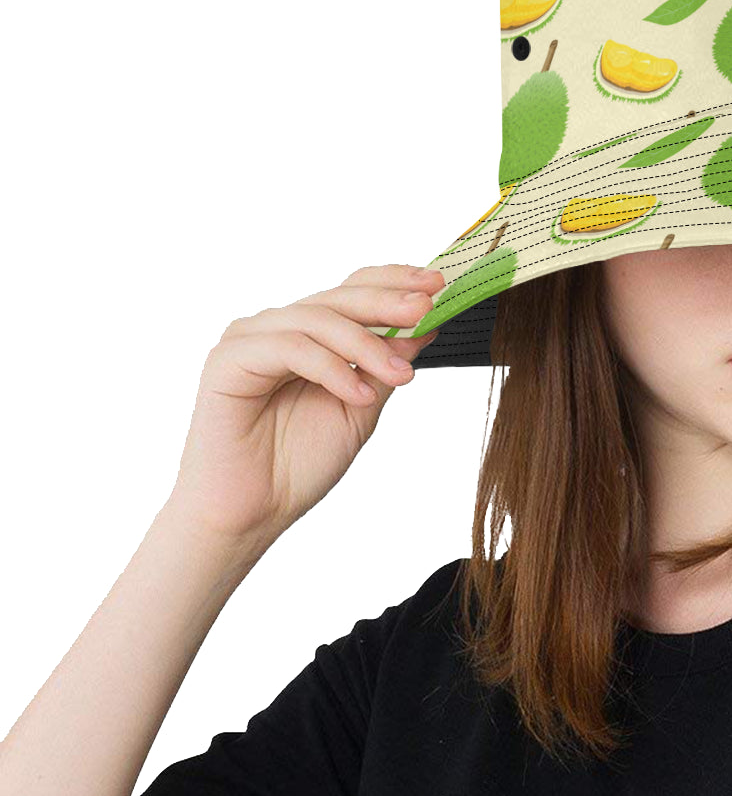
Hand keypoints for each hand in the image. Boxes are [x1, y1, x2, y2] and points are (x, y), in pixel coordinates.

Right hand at [166, 263, 443, 543]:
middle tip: (427, 308)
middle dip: (388, 302)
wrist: (254, 513)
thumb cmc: (298, 464)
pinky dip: (331, 370)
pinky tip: (358, 396)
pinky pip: (289, 349)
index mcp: (310, 335)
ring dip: (366, 346)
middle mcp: (279, 328)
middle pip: (339, 298)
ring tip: (400, 376)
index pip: (354, 291)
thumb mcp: (361, 409)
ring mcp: (250, 340)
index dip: (395, 282)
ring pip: (317, 320)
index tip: (439, 286)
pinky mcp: (228, 360)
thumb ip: (386, 366)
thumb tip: (427, 325)